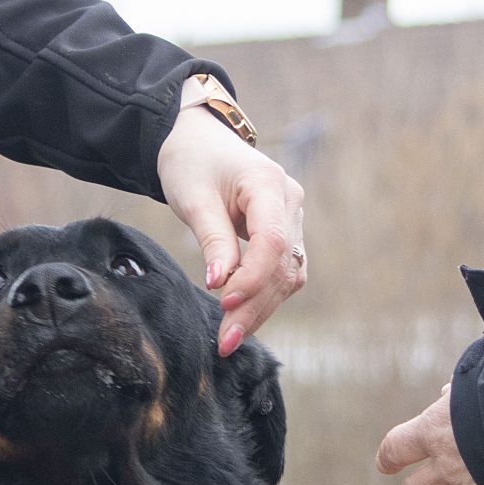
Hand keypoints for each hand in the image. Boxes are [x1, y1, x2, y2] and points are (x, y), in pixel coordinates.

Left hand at [156, 105, 305, 356]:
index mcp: (269, 184)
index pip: (273, 241)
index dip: (252, 277)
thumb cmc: (191, 163)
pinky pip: (282, 271)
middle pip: (283, 265)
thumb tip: (221, 284)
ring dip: (261, 308)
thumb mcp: (193, 198)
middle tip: (225, 342)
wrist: (198, 142)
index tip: (224, 302)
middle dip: (255, 306)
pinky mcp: (286, 232)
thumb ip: (212, 239)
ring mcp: (292, 217)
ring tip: (230, 338)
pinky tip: (241, 317)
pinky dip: (263, 296)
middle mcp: (290, 201)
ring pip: (288, 274)